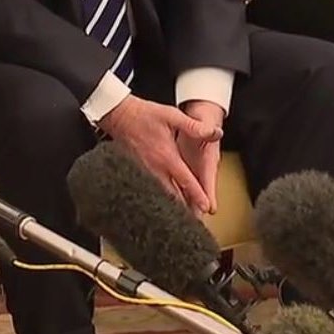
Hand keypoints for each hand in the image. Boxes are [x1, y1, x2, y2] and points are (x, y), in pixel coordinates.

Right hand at [98, 94, 222, 215]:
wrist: (118, 115)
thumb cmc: (143, 114)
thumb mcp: (172, 115)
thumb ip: (194, 126)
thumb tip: (215, 132)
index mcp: (167, 156)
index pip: (186, 181)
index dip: (197, 195)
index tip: (206, 207)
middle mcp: (155, 167)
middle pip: (173, 195)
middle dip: (186, 208)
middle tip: (196, 219)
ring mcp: (144, 170)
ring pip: (161, 194)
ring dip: (173, 205)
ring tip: (183, 217)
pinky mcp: (137, 170)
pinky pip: (151, 188)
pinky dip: (160, 197)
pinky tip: (163, 201)